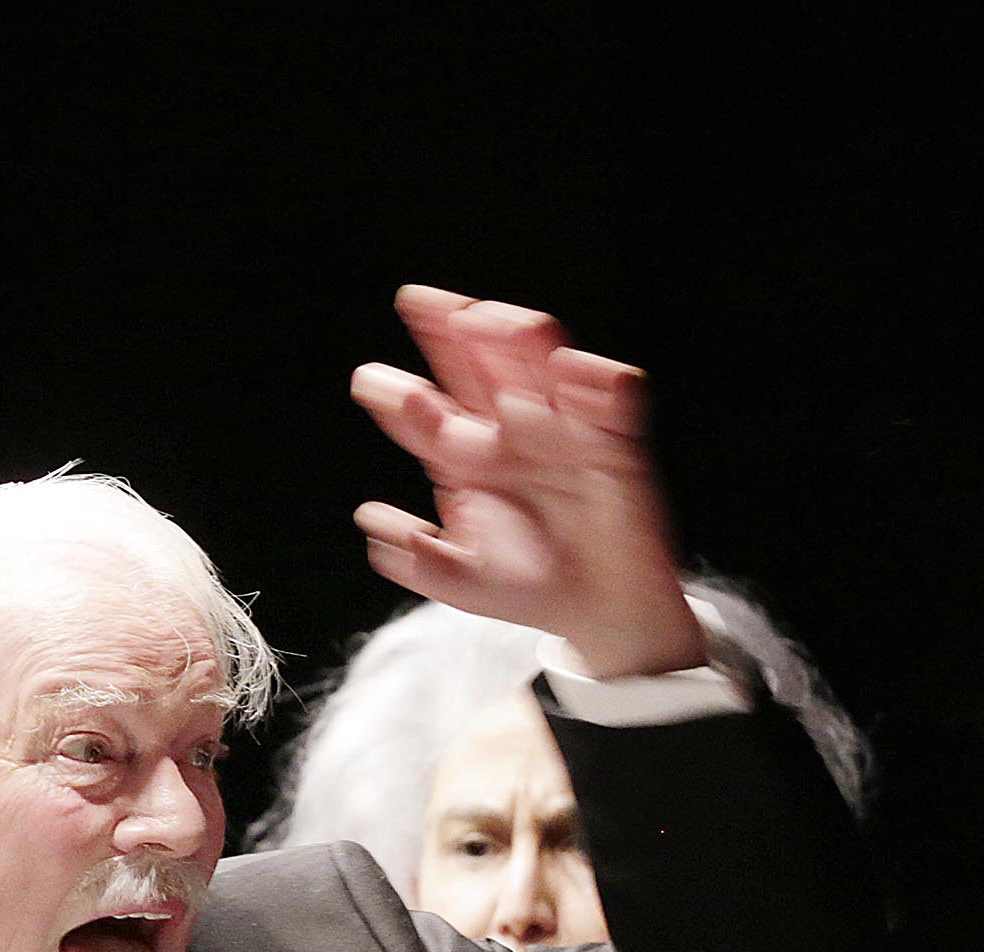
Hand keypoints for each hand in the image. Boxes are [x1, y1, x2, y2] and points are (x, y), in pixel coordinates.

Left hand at [351, 284, 705, 677]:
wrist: (599, 617)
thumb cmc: (532, 589)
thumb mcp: (464, 581)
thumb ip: (418, 556)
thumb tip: (368, 519)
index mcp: (471, 459)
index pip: (429, 415)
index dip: (399, 397)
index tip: (369, 382)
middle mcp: (515, 434)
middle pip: (479, 370)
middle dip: (452, 335)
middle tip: (418, 302)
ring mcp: (565, 434)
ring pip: (541, 370)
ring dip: (515, 342)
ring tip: (484, 319)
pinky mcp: (615, 447)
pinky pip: (613, 404)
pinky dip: (597, 382)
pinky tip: (569, 368)